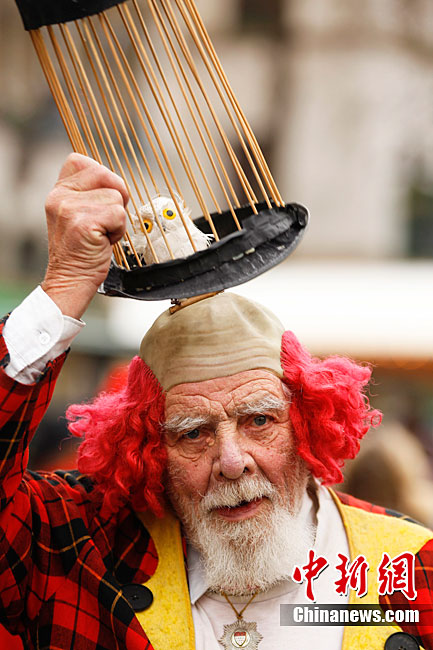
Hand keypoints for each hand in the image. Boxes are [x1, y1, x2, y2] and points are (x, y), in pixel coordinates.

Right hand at [41, 153, 127, 318]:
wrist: (71, 279)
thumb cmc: (81, 251)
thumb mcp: (78, 215)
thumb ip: (88, 194)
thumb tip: (115, 182)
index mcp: (59, 191)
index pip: (82, 161)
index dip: (103, 178)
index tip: (101, 201)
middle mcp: (61, 196)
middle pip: (106, 175)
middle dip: (117, 197)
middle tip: (107, 219)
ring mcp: (70, 208)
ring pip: (116, 197)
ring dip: (117, 219)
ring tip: (102, 234)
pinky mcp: (84, 222)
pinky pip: (119, 215)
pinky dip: (118, 231)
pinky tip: (104, 241)